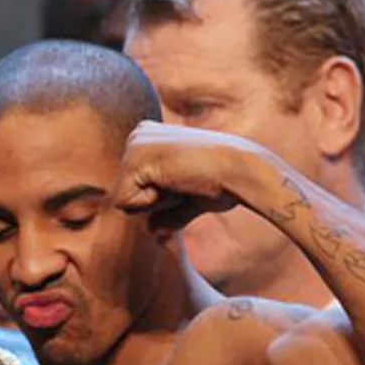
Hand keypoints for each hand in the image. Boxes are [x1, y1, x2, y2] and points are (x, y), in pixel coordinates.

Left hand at [115, 121, 272, 230]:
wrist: (240, 172)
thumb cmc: (223, 184)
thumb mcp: (190, 199)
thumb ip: (168, 213)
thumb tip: (151, 230)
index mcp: (150, 138)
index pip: (134, 187)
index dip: (161, 199)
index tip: (188, 182)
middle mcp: (138, 135)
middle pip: (125, 193)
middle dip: (155, 201)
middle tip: (185, 182)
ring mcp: (134, 144)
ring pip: (124, 199)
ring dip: (156, 201)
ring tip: (182, 181)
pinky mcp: (134, 158)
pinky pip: (125, 202)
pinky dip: (152, 203)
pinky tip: (176, 181)